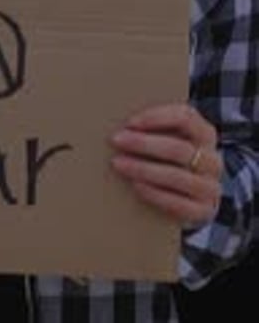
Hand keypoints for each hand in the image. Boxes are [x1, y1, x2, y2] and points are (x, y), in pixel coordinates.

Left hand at [110, 103, 221, 225]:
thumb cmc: (170, 159)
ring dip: (144, 169)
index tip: (130, 122)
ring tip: (118, 164)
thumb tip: (125, 123)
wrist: (188, 197)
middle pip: (179, 149)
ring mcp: (210, 188)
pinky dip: (155, 194)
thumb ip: (155, 128)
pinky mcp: (203, 212)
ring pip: (177, 176)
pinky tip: (136, 186)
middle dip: (144, 144)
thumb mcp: (169, 138)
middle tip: (116, 140)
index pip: (186, 118)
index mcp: (205, 134)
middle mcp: (213, 160)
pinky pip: (179, 204)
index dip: (157, 118)